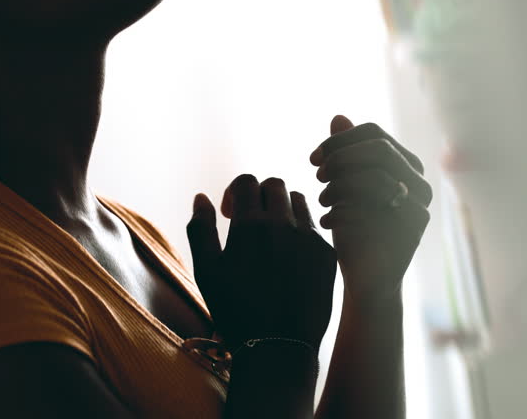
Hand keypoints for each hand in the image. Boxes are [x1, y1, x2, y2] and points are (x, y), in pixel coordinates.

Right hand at [186, 175, 336, 348]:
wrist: (277, 345)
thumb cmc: (235, 309)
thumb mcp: (206, 270)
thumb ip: (200, 228)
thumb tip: (201, 198)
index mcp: (250, 225)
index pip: (246, 181)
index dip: (233, 191)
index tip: (228, 212)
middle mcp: (283, 224)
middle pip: (274, 185)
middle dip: (258, 195)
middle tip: (249, 220)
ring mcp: (309, 238)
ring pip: (298, 200)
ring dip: (282, 207)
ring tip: (271, 233)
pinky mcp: (327, 254)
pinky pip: (314, 226)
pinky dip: (300, 229)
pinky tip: (289, 253)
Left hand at [310, 116, 432, 304]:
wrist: (366, 276)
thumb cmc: (353, 227)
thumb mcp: (343, 186)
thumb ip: (344, 153)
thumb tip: (338, 117)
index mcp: (405, 165)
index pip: (373, 133)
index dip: (338, 141)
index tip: (313, 159)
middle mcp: (420, 182)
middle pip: (378, 149)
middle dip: (340, 159)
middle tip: (318, 176)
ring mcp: (420, 205)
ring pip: (374, 176)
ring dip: (338, 186)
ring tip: (323, 202)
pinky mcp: (411, 230)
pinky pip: (372, 207)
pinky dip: (342, 212)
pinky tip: (329, 223)